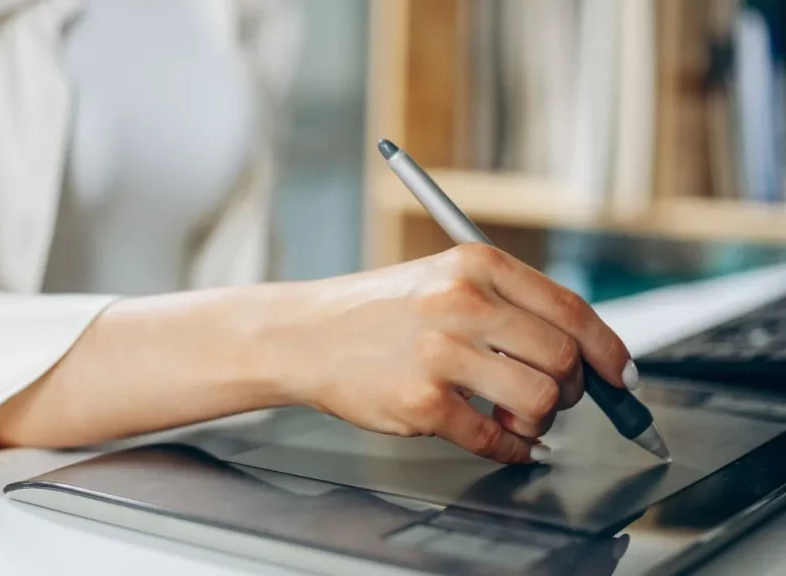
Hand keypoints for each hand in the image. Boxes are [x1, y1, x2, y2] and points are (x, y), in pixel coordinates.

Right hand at [274, 244, 634, 463]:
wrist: (308, 335)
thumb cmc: (378, 311)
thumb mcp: (444, 279)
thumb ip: (508, 304)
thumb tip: (581, 352)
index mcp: (475, 264)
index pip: (571, 309)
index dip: (608, 350)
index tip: (620, 376)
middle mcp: (461, 302)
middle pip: (563, 358)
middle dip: (572, 390)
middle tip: (556, 399)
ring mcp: (440, 353)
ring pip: (539, 401)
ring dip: (540, 422)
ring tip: (517, 419)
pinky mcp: (421, 402)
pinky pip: (494, 439)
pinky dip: (510, 450)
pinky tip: (501, 442)